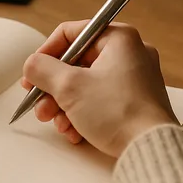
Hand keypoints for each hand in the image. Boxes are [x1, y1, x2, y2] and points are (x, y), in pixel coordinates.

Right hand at [21, 21, 176, 157]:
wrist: (150, 149)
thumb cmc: (118, 112)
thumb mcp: (69, 86)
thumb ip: (42, 69)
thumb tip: (32, 66)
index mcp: (118, 38)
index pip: (71, 33)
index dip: (45, 53)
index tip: (32, 72)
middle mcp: (129, 53)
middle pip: (76, 63)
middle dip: (53, 88)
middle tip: (40, 104)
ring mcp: (134, 78)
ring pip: (86, 84)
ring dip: (64, 104)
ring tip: (58, 123)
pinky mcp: (135, 101)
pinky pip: (100, 99)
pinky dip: (83, 113)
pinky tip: (74, 131)